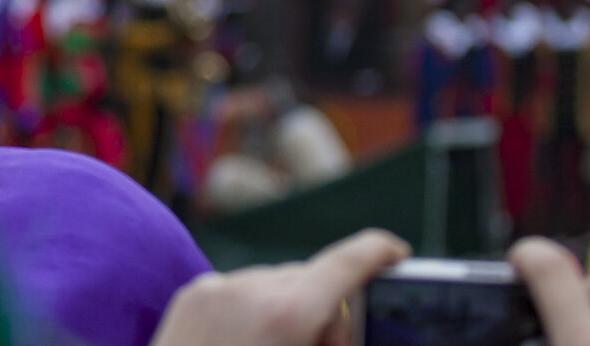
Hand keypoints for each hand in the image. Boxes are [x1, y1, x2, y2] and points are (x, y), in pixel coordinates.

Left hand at [151, 230, 408, 345]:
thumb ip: (334, 338)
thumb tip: (344, 325)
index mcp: (286, 313)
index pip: (346, 262)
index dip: (379, 252)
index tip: (397, 252)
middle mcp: (250, 289)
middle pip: (311, 279)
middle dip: (325, 310)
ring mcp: (216, 287)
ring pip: (276, 284)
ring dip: (287, 310)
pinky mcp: (193, 294)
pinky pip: (240, 290)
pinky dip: (253, 311)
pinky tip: (245, 345)